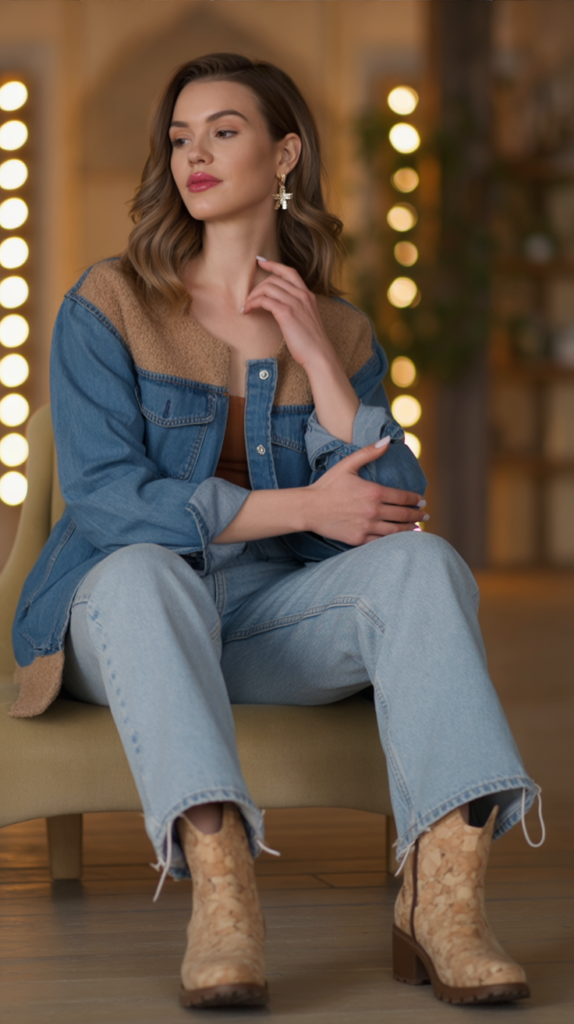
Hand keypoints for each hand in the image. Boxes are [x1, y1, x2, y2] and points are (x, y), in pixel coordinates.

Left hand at [241, 257, 333, 369]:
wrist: (319, 354)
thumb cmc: (311, 342)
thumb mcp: (307, 319)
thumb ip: (297, 309)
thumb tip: (280, 308)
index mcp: (308, 295)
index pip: (289, 272)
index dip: (274, 265)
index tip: (261, 262)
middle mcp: (302, 295)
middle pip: (274, 279)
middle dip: (257, 287)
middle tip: (248, 299)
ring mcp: (295, 302)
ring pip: (267, 288)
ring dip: (252, 296)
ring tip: (246, 307)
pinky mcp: (286, 312)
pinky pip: (264, 300)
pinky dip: (252, 303)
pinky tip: (247, 311)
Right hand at [306, 438, 428, 545]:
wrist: (309, 508)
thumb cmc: (327, 486)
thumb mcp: (347, 465)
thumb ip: (369, 453)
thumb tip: (387, 441)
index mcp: (374, 492)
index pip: (403, 497)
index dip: (415, 499)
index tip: (421, 500)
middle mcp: (373, 511)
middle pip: (403, 515)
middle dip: (417, 515)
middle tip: (425, 515)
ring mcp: (367, 526)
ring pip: (395, 530)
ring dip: (409, 529)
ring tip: (417, 528)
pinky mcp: (359, 538)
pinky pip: (381, 541)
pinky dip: (393, 540)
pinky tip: (398, 538)